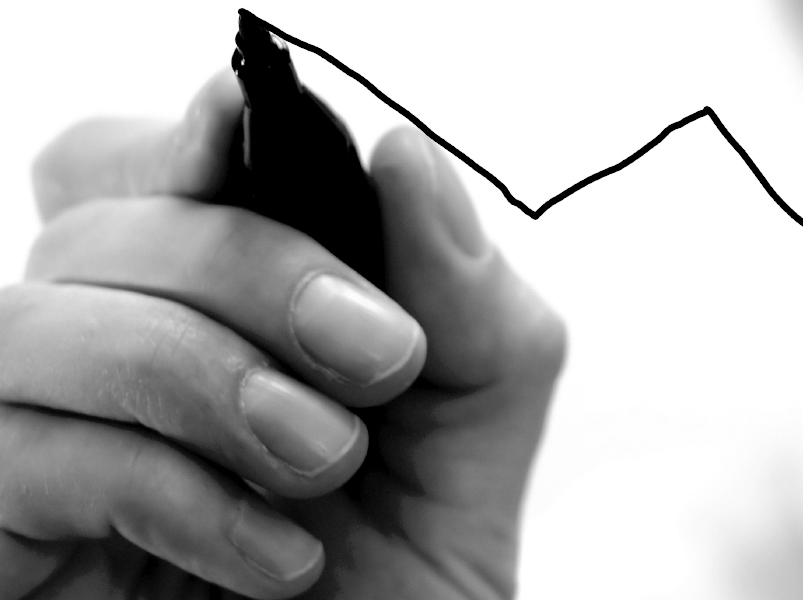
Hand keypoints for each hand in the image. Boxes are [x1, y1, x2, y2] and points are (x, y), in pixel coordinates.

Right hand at [1, 73, 564, 598]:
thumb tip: (405, 154)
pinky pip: (22, 456)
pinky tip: (272, 557)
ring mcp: (35, 437)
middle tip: (377, 358)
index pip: (141, 165)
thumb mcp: (473, 430)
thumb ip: (467, 298)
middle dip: (251, 269)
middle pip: (96, 219)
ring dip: (208, 382)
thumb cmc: (404, 578)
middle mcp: (107, 350)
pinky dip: (170, 495)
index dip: (188, 138)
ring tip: (326, 463)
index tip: (251, 132)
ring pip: (35, 323)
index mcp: (209, 302)